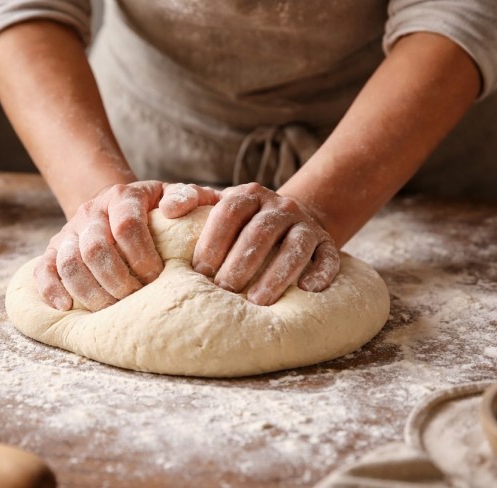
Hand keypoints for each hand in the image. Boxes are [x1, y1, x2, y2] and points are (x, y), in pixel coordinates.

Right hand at [34, 181, 219, 310]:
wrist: (120, 206)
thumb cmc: (158, 209)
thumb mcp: (177, 196)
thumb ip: (188, 197)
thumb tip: (174, 210)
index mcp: (123, 196)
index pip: (127, 225)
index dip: (142, 256)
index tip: (156, 278)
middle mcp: (93, 210)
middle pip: (96, 247)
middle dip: (117, 280)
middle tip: (135, 298)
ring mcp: (70, 230)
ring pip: (69, 261)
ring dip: (90, 290)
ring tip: (111, 308)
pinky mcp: (53, 249)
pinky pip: (43, 269)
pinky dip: (52, 289)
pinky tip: (66, 307)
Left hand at [191, 183, 339, 305]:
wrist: (290, 220)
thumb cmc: (241, 222)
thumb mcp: (217, 205)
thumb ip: (190, 202)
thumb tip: (167, 210)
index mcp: (250, 194)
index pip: (230, 210)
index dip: (214, 240)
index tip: (200, 271)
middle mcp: (280, 206)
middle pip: (261, 231)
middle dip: (241, 263)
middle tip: (224, 290)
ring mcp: (306, 224)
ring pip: (295, 246)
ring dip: (276, 274)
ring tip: (257, 302)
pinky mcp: (328, 244)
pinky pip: (329, 257)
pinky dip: (320, 273)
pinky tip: (307, 290)